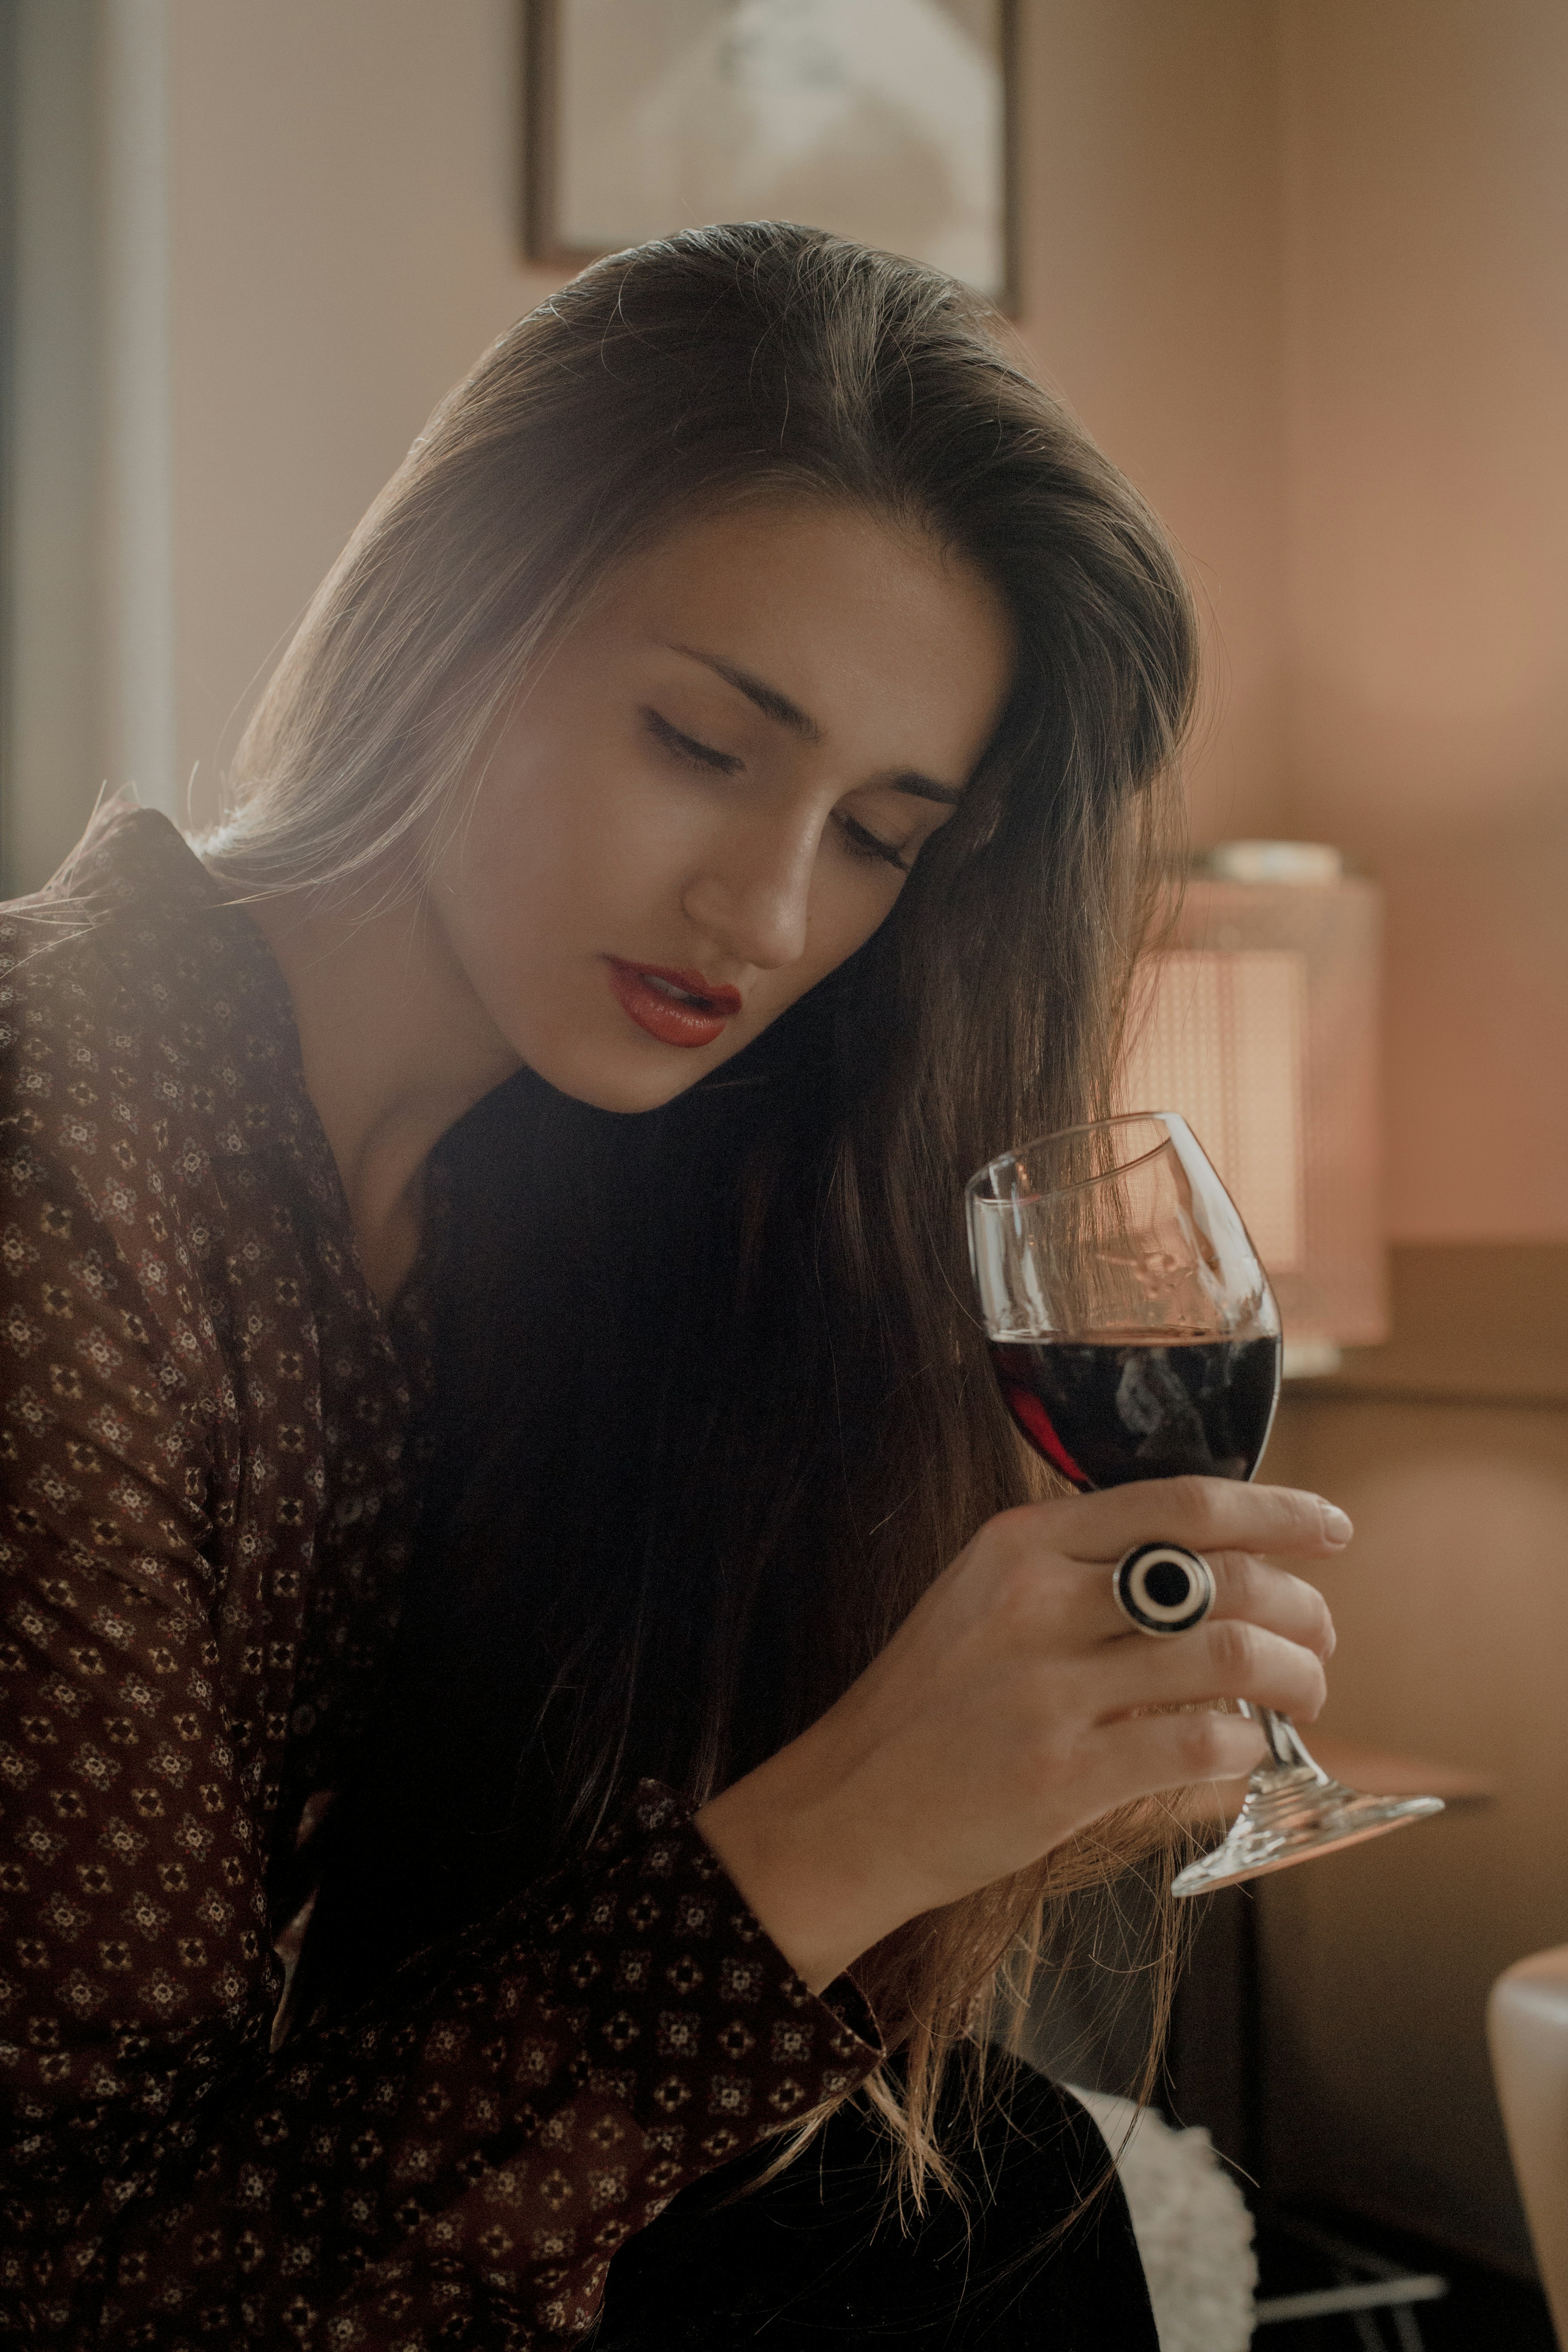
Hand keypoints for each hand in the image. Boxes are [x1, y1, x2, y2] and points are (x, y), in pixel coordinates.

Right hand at [695, 1478, 1346, 1991]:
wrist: (848, 1806)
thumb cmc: (931, 1705)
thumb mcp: (982, 1598)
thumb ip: (1076, 1568)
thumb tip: (1206, 1565)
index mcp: (1020, 1543)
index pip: (1178, 1503)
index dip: (1273, 1511)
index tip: (1327, 1527)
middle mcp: (1036, 1601)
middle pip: (1221, 1578)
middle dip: (1300, 1607)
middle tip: (1319, 1636)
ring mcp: (1048, 1689)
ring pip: (1229, 1657)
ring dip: (1294, 1676)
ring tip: (1303, 1693)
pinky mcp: (1063, 1773)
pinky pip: (1199, 1743)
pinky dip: (1245, 1746)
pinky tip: (1242, 1750)